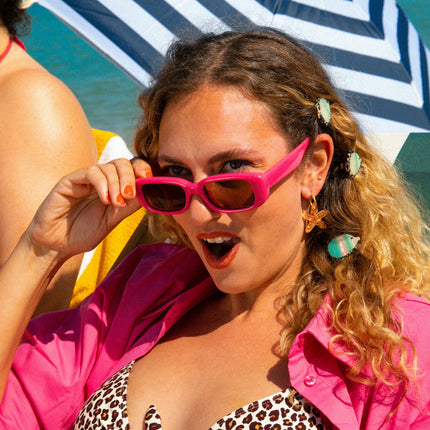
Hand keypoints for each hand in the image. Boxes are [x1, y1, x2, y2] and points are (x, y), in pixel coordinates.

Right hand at [25, 158, 151, 261]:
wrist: (57, 245)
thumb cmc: (83, 234)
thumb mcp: (111, 221)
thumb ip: (128, 207)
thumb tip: (148, 192)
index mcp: (113, 187)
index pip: (131, 168)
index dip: (142, 168)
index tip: (148, 178)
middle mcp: (101, 180)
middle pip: (122, 163)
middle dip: (130, 176)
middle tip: (129, 195)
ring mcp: (85, 179)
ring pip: (108, 167)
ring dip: (116, 184)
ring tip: (116, 203)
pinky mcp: (70, 181)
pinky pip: (91, 173)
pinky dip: (102, 184)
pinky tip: (104, 199)